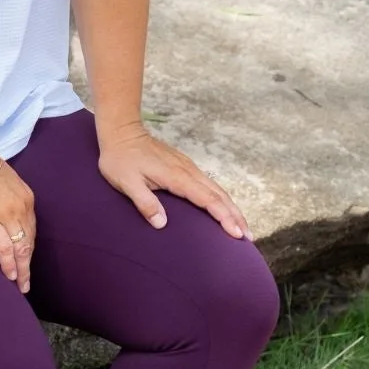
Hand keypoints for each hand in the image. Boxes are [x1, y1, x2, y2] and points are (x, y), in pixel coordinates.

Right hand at [0, 159, 36, 291]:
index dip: (29, 247)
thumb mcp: (1, 178)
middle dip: (28, 263)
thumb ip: (5, 194)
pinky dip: (8, 264)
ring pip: (20, 249)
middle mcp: (21, 207)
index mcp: (25, 197)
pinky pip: (4, 248)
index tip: (26, 260)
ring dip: (21, 270)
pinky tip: (9, 276)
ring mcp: (7, 215)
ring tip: (20, 285)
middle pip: (29, 241)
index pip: (30, 229)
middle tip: (27, 282)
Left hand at [96, 121, 249, 237]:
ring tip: (242, 227)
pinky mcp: (185, 167)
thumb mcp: (126, 182)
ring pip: (217, 189)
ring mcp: (188, 168)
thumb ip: (144, 202)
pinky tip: (224, 209)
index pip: (207, 199)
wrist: (122, 132)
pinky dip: (221, 199)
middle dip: (235, 216)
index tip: (236, 233)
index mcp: (177, 176)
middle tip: (248, 237)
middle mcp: (188, 171)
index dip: (223, 216)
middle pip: (219, 195)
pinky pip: (209, 185)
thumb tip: (161, 223)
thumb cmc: (120, 159)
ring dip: (231, 208)